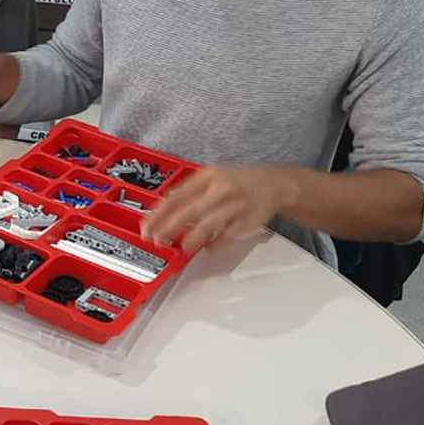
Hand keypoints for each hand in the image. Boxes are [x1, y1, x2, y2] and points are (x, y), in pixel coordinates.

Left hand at [141, 166, 297, 252]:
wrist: (276, 184)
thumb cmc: (240, 182)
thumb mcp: (213, 176)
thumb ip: (190, 190)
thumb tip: (163, 209)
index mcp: (208, 177)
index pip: (177, 196)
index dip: (159, 214)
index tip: (147, 226)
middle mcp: (220, 189)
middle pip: (188, 212)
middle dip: (169, 228)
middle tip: (157, 240)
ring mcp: (234, 205)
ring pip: (207, 225)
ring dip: (191, 239)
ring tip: (183, 247)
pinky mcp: (246, 221)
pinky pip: (226, 237)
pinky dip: (215, 245)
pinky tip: (208, 248)